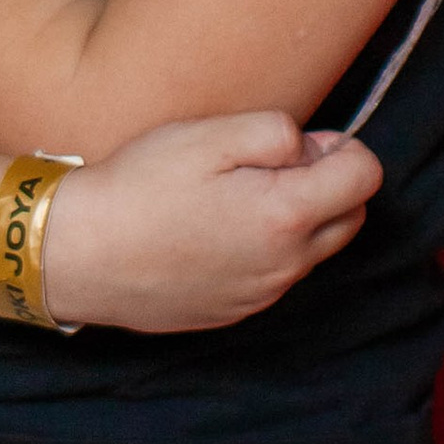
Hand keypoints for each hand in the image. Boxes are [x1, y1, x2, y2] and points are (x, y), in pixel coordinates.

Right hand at [41, 113, 381, 334]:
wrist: (78, 254)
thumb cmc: (139, 186)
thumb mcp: (209, 135)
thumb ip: (277, 132)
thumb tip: (311, 147)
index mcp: (286, 217)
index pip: (365, 178)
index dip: (343, 148)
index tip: (300, 142)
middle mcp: (285, 266)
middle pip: (351, 219)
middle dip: (331, 185)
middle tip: (273, 163)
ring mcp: (259, 295)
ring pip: (311, 251)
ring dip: (296, 219)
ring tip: (234, 194)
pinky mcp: (232, 312)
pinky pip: (273, 276)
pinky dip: (264, 249)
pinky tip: (212, 229)